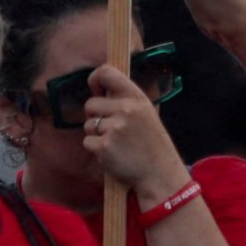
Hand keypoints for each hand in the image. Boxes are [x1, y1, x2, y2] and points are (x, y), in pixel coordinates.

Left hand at [84, 62, 189, 201]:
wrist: (159, 172)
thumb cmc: (151, 142)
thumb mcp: (146, 112)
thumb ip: (126, 99)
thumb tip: (100, 89)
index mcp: (136, 97)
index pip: (107, 73)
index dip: (95, 79)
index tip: (96, 89)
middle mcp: (125, 109)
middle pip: (90, 104)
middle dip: (95, 116)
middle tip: (111, 128)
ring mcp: (114, 128)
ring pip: (88, 125)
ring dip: (96, 134)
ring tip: (115, 143)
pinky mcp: (104, 147)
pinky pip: (87, 142)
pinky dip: (95, 149)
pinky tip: (111, 153)